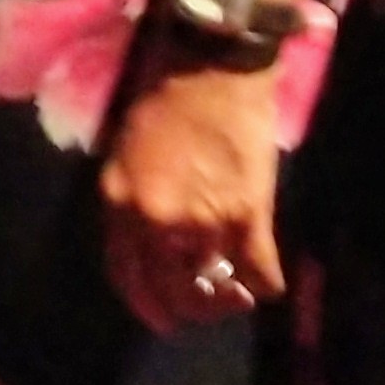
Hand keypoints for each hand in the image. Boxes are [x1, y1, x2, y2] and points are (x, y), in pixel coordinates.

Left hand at [97, 66, 283, 330]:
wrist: (212, 67)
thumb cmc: (163, 101)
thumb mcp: (122, 153)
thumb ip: (128, 203)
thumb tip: (146, 244)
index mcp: (121, 205)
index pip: (128, 277)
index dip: (146, 305)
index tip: (162, 317)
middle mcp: (158, 222)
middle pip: (173, 293)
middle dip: (189, 308)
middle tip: (204, 303)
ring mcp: (205, 221)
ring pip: (217, 290)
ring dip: (226, 298)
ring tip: (234, 293)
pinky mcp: (249, 213)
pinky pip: (260, 273)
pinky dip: (264, 284)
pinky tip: (263, 281)